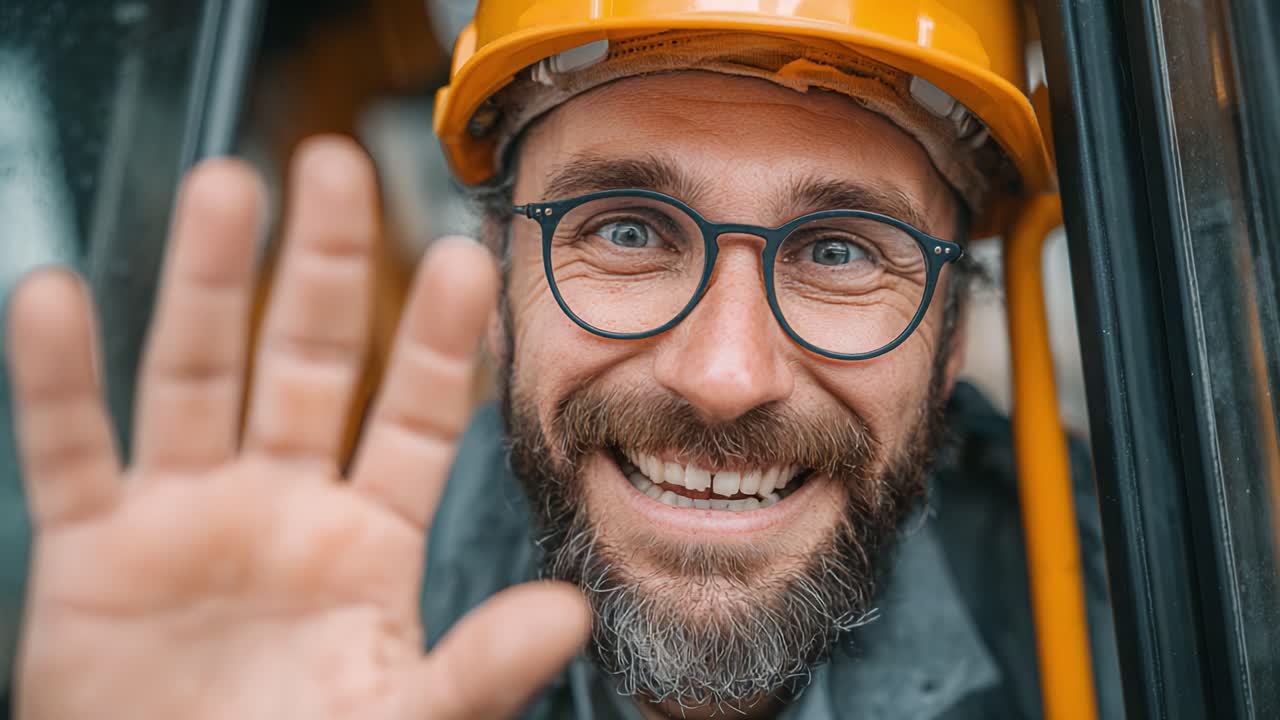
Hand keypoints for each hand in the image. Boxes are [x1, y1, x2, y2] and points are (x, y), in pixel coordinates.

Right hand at [6, 137, 589, 719]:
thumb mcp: (397, 717)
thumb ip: (477, 667)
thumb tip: (568, 614)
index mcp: (368, 538)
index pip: (411, 416)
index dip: (435, 340)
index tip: (463, 256)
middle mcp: (282, 504)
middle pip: (304, 361)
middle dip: (322, 267)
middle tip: (339, 165)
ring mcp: (186, 516)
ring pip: (194, 375)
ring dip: (204, 283)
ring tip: (226, 187)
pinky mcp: (91, 550)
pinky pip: (69, 449)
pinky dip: (56, 379)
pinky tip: (58, 296)